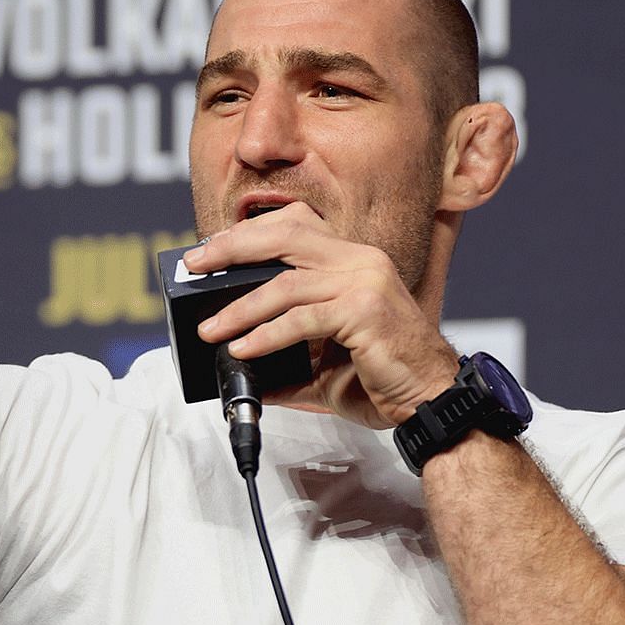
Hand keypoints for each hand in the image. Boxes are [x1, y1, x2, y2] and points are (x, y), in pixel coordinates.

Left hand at [184, 202, 458, 428]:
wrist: (429, 399)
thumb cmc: (383, 376)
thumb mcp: (322, 358)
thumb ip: (284, 352)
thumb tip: (237, 361)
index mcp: (352, 259)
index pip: (293, 225)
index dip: (247, 233)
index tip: (209, 251)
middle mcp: (360, 260)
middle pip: (284, 236)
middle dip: (231, 249)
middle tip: (195, 266)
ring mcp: (365, 282)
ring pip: (286, 283)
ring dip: (239, 307)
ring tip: (209, 329)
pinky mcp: (366, 311)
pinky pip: (302, 319)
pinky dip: (266, 334)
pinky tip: (242, 348)